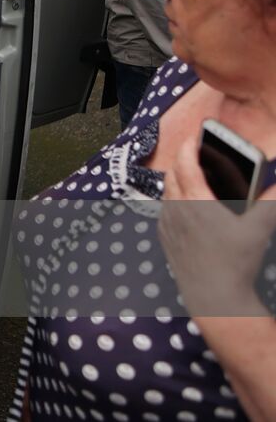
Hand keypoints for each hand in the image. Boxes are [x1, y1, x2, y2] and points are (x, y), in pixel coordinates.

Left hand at [161, 135, 275, 315]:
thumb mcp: (258, 229)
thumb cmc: (235, 262)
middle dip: (184, 160)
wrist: (213, 296)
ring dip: (178, 178)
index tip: (196, 135)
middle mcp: (176, 207)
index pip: (185, 162)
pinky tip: (189, 202)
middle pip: (173, 173)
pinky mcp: (165, 236)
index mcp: (195, 200)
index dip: (190, 145)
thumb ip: (272, 202)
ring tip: (194, 174)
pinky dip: (174, 198)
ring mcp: (167, 222)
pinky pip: (165, 208)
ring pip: (167, 190)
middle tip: (198, 152)